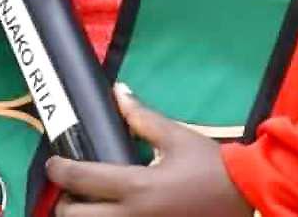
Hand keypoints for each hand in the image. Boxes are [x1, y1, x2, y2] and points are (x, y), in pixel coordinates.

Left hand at [47, 87, 253, 216]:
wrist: (244, 195)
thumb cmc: (211, 166)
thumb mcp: (176, 137)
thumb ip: (142, 117)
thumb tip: (119, 94)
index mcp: (136, 187)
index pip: (82, 179)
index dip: (59, 170)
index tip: (54, 163)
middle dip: (65, 202)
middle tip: (71, 188)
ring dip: (83, 216)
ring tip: (90, 202)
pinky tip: (112, 210)